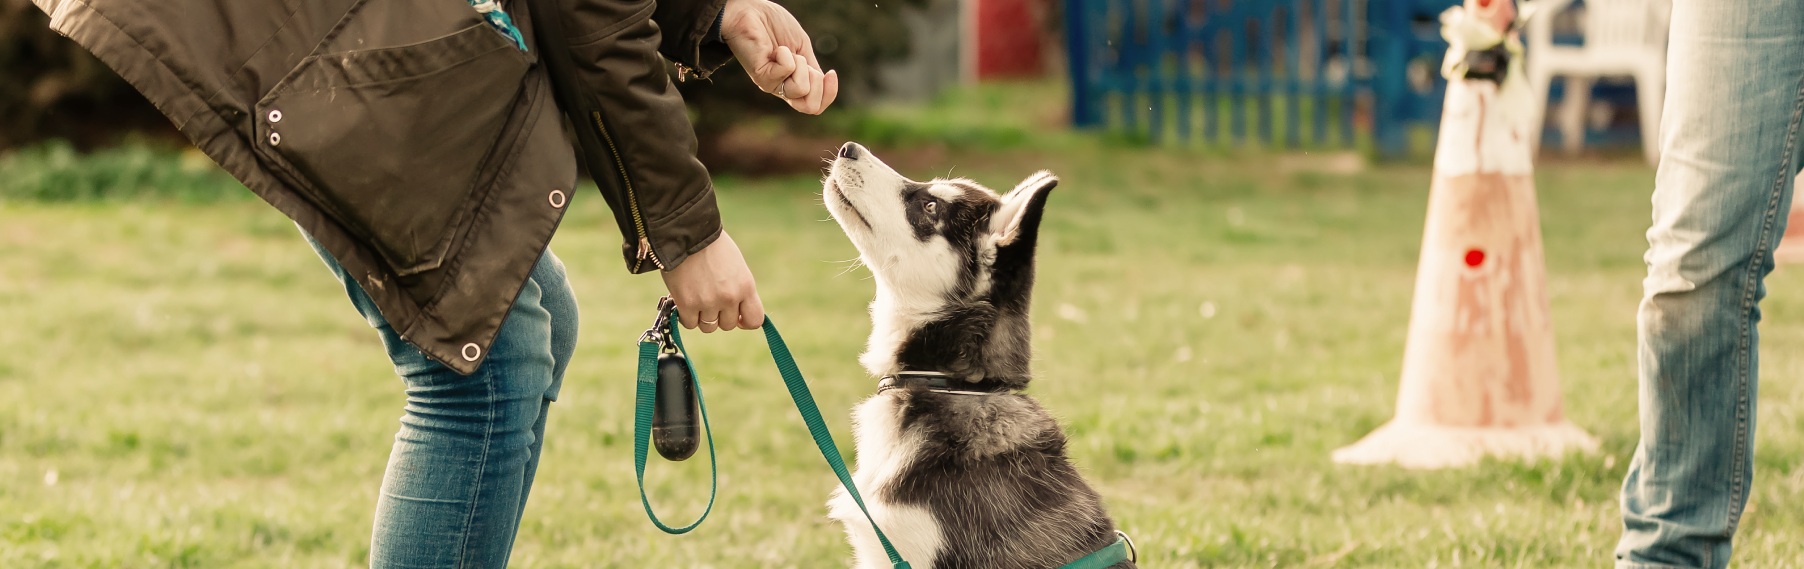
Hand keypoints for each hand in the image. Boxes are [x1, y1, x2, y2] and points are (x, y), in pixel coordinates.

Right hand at [660, 231, 765, 332]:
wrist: (688, 233)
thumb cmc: (712, 246)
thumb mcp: (736, 267)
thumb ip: (739, 290)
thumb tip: (738, 313)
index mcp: (746, 286)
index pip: (755, 320)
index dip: (745, 321)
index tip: (737, 316)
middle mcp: (730, 297)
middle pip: (728, 325)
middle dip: (719, 316)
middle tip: (709, 298)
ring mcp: (708, 302)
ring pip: (708, 327)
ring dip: (702, 316)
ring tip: (696, 298)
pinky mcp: (687, 304)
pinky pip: (689, 324)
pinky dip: (686, 315)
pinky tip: (684, 300)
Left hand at [721, 0, 839, 114]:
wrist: (752, 11)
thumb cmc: (775, 26)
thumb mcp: (802, 49)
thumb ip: (812, 69)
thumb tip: (824, 82)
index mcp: (795, 83)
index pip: (815, 106)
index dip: (829, 93)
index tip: (831, 73)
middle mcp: (782, 88)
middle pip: (811, 107)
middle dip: (816, 82)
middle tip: (801, 60)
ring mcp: (771, 84)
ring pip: (800, 89)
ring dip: (799, 64)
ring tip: (784, 51)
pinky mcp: (761, 76)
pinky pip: (787, 70)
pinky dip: (785, 54)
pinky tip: (774, 49)